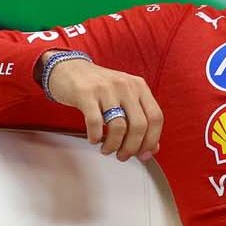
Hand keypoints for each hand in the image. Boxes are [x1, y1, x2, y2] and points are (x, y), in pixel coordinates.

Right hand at [43, 53, 163, 161]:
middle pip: (139, 125)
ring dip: (113, 145)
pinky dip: (95, 137)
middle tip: (122, 156)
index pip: (155, 117)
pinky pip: (95, 123)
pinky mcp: (86, 94)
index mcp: (139, 87)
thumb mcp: (124, 98)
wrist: (69, 69)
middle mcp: (125, 86)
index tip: (143, 155)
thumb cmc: (98, 87)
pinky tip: (93, 139)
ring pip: (118, 127)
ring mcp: (106, 89)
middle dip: (132, 147)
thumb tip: (152, 148)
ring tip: (106, 149)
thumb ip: (139, 119)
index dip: (151, 140)